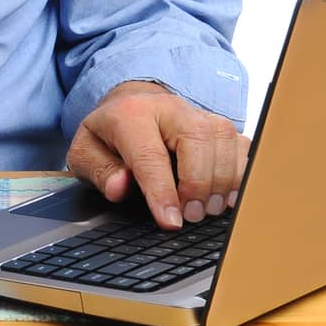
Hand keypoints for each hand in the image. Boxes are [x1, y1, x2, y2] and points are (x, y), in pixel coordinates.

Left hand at [66, 80, 250, 230]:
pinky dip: (239, 172)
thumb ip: (98, 171)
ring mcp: (197, 112)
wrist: (130, 103)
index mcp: (130, 115)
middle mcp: (168, 108)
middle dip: (198, 182)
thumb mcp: (85, 152)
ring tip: (206, 209)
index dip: (162, 191)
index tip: (171, 222)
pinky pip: (240, 142)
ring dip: (221, 179)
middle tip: (190, 215)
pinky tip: (225, 196)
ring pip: (223, 138)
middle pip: (197, 138)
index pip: (150, 154)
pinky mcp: (216, 123)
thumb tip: (120, 187)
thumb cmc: (110, 134)